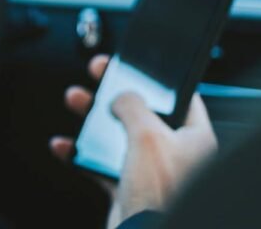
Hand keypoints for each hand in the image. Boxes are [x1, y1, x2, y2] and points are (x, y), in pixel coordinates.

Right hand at [50, 55, 217, 228]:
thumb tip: (122, 96)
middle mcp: (175, 154)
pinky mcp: (127, 188)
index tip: (134, 65)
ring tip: (75, 100)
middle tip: (98, 74)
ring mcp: (150, 171)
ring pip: (117, 135)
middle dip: (114, 93)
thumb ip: (133, 106)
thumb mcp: (147, 135)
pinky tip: (65, 146)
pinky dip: (80, 153)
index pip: (180, 97)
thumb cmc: (160, 195)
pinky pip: (100, 164)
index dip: (156, 78)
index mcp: (194, 138)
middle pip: (142, 112)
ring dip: (93, 118)